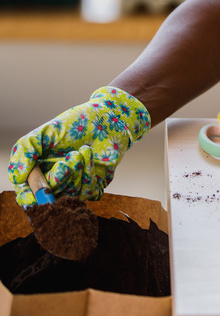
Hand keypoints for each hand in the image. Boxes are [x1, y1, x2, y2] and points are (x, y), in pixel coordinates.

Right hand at [7, 87, 149, 205]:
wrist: (105, 118)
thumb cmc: (74, 123)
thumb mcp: (44, 132)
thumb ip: (26, 150)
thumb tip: (17, 178)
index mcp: (38, 171)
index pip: (28, 195)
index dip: (30, 198)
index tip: (37, 192)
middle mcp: (55, 181)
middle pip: (51, 196)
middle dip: (60, 178)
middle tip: (71, 156)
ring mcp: (75, 185)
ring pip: (71, 194)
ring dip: (77, 172)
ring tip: (82, 150)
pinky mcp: (94, 185)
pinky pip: (90, 193)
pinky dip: (89, 174)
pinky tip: (89, 154)